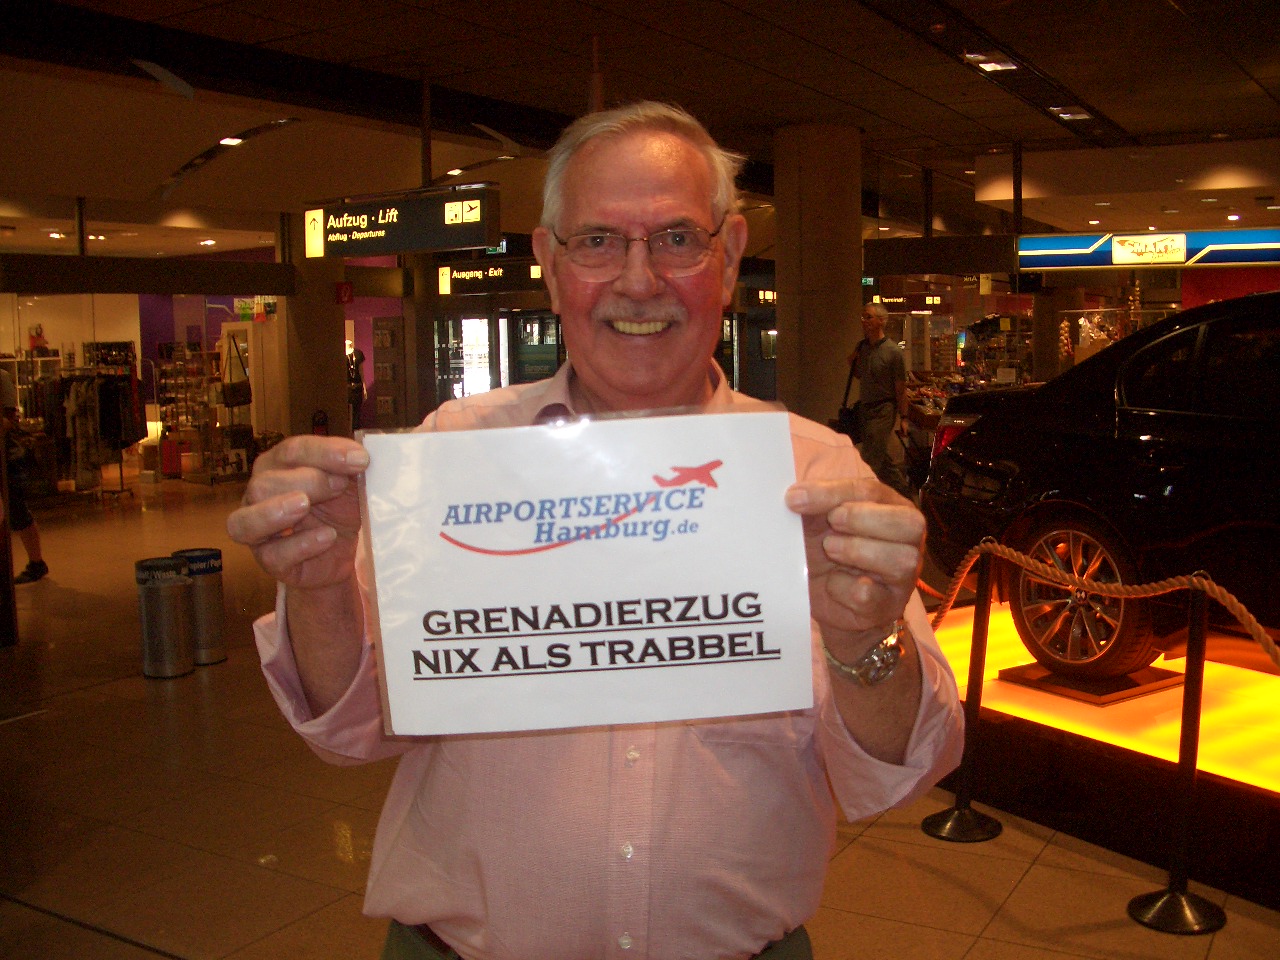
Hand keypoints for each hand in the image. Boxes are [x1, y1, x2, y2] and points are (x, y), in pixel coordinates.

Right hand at [226, 435, 369, 590]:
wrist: (348, 550)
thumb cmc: (341, 507)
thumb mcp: (352, 482)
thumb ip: (350, 466)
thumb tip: (358, 456)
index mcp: (279, 466)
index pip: (292, 451)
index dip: (324, 453)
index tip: (359, 460)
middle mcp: (260, 494)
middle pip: (263, 483)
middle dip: (306, 481)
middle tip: (339, 486)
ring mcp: (259, 531)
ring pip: (245, 521)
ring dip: (275, 511)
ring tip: (305, 505)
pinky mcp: (271, 560)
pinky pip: (272, 555)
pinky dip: (300, 545)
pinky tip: (327, 537)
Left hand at [785, 477, 923, 636]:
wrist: (823, 598)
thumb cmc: (827, 552)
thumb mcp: (818, 523)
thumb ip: (814, 505)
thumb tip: (795, 495)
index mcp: (892, 508)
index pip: (872, 491)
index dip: (833, 493)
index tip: (795, 498)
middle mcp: (907, 541)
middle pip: (909, 522)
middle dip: (862, 518)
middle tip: (831, 522)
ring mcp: (904, 577)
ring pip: (901, 560)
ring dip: (857, 551)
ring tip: (830, 550)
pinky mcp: (887, 607)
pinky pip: (870, 595)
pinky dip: (843, 587)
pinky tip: (832, 583)